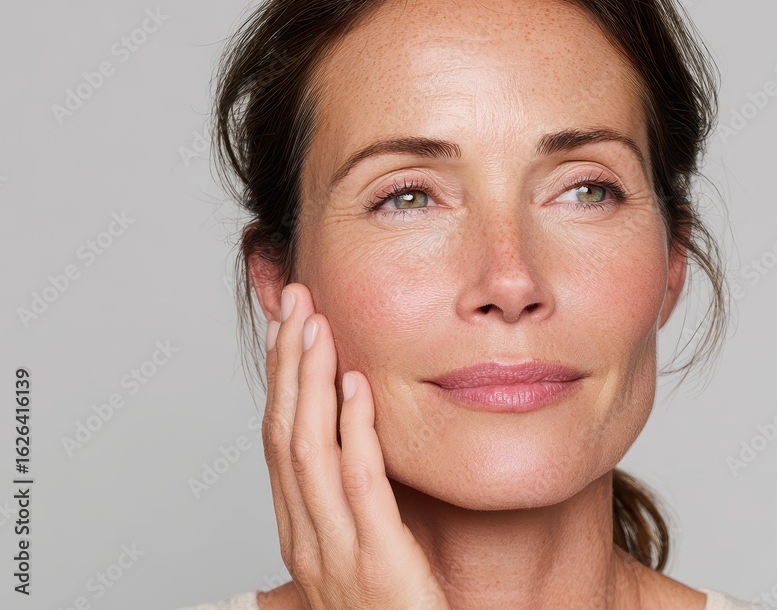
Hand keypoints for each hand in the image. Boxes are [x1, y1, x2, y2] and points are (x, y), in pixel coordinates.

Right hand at [260, 282, 448, 608]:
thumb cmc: (393, 609)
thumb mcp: (360, 549)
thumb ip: (349, 502)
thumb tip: (352, 441)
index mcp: (301, 531)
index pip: (279, 441)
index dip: (280, 379)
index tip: (288, 327)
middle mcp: (306, 537)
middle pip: (284, 433)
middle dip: (288, 363)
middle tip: (297, 303)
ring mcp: (336, 550)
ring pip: (308, 449)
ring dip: (311, 381)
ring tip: (319, 325)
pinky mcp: (377, 560)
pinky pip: (358, 484)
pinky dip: (353, 429)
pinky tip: (356, 386)